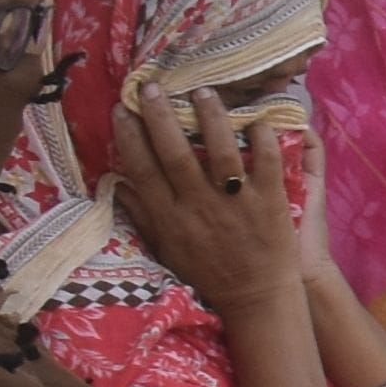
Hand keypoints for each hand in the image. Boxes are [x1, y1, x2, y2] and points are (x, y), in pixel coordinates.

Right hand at [116, 84, 307, 313]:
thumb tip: (115, 185)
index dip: (130, 137)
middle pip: (175, 155)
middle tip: (152, 85)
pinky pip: (266, 166)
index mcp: (170, 218)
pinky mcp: (269, 205)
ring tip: (203, 91)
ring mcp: (235, 205)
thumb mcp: (167, 248)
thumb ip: (143, 216)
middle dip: (161, 118)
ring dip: (211, 119)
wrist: (256, 300)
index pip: (142, 170)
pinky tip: (258, 120)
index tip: (123, 108)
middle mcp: (199, 208)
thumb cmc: (209, 273)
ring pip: (221, 154)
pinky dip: (262, 142)